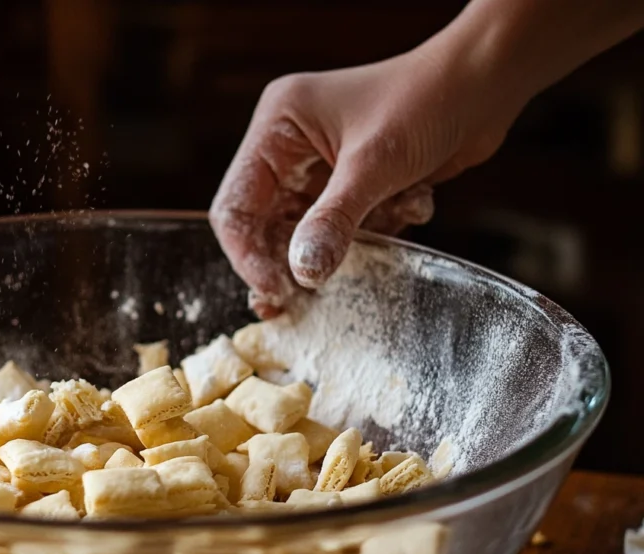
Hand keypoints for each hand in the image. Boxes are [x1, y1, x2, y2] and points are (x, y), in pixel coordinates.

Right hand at [210, 47, 520, 317]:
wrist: (488, 82)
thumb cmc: (428, 99)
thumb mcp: (374, 164)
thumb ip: (333, 221)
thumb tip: (301, 274)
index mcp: (278, 127)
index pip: (236, 204)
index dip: (247, 254)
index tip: (275, 291)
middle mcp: (290, 148)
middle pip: (265, 225)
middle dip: (291, 260)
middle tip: (302, 300)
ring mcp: (320, 168)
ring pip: (307, 233)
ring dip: (347, 243)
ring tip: (386, 226)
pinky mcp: (351, 186)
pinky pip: (345, 230)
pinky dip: (377, 230)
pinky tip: (412, 202)